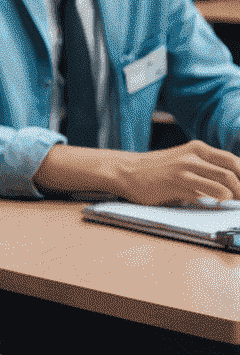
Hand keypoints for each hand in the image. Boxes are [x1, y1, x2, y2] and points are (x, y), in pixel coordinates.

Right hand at [119, 142, 239, 203]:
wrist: (125, 171)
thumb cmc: (157, 172)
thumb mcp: (183, 164)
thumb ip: (205, 171)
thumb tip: (232, 190)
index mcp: (198, 148)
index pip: (234, 161)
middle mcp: (194, 154)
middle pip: (234, 169)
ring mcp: (186, 166)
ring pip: (227, 180)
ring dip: (237, 196)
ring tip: (235, 206)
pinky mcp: (178, 180)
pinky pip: (210, 191)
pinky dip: (222, 199)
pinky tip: (220, 205)